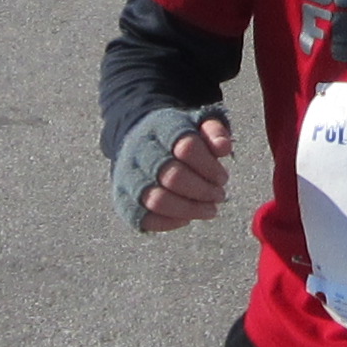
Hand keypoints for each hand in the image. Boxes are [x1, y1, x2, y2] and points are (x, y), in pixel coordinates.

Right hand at [138, 116, 233, 231]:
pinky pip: (144, 218)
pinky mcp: (123, 199)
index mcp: (160, 128)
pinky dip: (170, 222)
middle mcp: (139, 151)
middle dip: (202, 191)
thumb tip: (223, 147)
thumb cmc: (176, 137)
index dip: (210, 167)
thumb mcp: (198, 124)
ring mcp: (127, 177)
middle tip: (219, 196)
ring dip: (189, 210)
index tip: (223, 178)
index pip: (187, 147)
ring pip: (157, 200)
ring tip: (209, 210)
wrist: (137, 140)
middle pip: (172, 176)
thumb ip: (214, 132)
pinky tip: (187, 218)